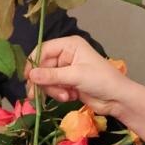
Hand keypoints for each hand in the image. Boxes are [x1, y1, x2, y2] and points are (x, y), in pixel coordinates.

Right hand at [27, 36, 144, 141]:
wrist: (117, 99)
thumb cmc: (101, 80)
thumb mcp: (76, 76)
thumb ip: (51, 76)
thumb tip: (30, 75)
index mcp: (69, 45)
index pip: (43, 49)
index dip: (33, 63)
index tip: (27, 78)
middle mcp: (66, 55)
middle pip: (42, 67)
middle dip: (43, 82)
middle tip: (36, 96)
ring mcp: (66, 70)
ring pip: (46, 79)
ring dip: (52, 90)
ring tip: (65, 96)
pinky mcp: (68, 83)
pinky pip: (53, 88)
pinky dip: (58, 94)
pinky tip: (70, 97)